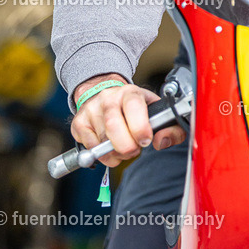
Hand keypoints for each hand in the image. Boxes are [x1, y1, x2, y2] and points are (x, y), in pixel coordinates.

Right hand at [71, 73, 186, 166]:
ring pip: (102, 142)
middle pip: (113, 126)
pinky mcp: (78, 123)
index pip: (133, 106)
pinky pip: (90, 148)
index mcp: (130, 93)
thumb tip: (161, 141)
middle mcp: (108, 98)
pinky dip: (102, 156)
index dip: (140, 127)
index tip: (146, 141)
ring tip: (123, 147)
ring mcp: (91, 110)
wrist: (103, 93)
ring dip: (116, 153)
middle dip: (126, 147)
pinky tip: (109, 147)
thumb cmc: (134, 107)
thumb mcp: (156, 111)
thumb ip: (170, 127)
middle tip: (134, 150)